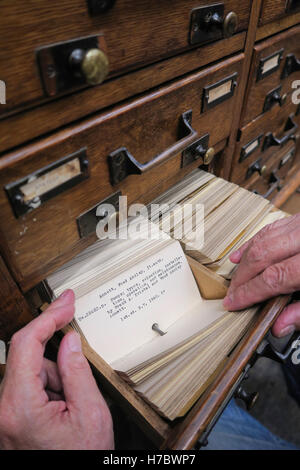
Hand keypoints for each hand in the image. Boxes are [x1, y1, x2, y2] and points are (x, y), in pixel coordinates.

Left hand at [0, 290, 113, 449]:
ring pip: (30, 371)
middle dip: (58, 363)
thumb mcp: (90, 414)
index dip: (48, 316)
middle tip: (77, 381)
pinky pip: (28, 386)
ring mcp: (4, 414)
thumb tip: (70, 340)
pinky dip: (49, 389)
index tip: (66, 301)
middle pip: (28, 358)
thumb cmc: (81, 459)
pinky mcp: (9, 416)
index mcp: (20, 406)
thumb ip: (77, 371)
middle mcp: (3, 409)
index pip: (26, 344)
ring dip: (55, 379)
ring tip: (71, 409)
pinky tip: (62, 411)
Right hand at [223, 213, 299, 337]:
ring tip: (235, 278)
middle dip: (242, 277)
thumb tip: (281, 325)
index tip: (234, 303)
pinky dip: (254, 241)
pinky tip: (242, 253)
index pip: (272, 278)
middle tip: (232, 294)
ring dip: (245, 260)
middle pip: (262, 256)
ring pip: (264, 239)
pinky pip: (271, 227)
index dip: (249, 293)